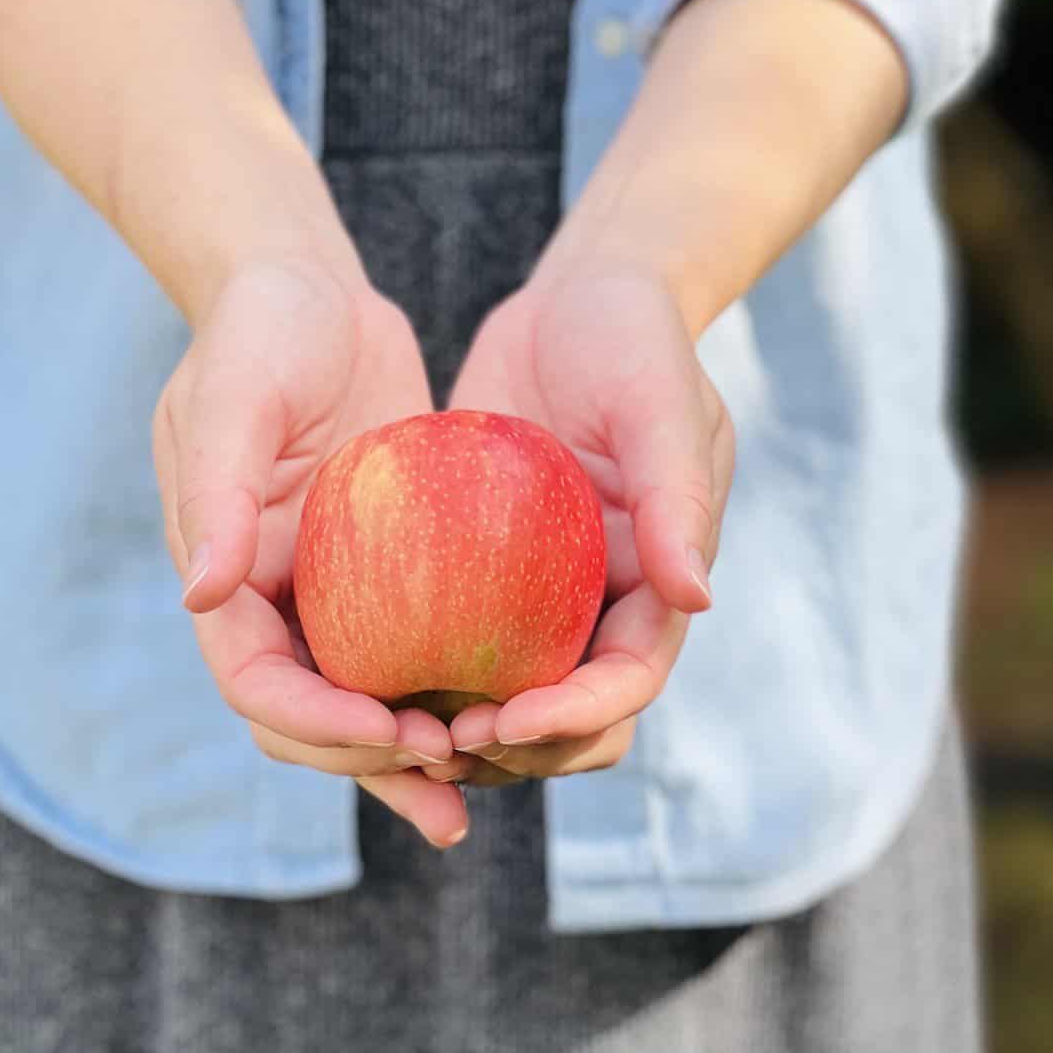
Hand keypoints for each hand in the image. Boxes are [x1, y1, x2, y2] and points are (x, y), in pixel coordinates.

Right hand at [152, 256, 469, 847]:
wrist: (307, 285)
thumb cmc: (261, 328)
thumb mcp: (235, 397)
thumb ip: (216, 493)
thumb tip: (201, 596)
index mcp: (224, 578)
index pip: (255, 683)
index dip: (312, 721)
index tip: (386, 728)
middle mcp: (272, 604)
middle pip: (308, 721)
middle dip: (369, 764)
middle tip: (447, 778)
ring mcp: (328, 598)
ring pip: (362, 709)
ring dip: (408, 764)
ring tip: (467, 803)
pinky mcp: (383, 580)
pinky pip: (413, 660)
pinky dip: (448, 701)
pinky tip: (508, 728)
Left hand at [442, 263, 733, 781]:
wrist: (582, 299)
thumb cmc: (635, 341)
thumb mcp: (661, 405)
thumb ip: (679, 497)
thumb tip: (697, 597)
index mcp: (659, 589)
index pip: (624, 684)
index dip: (573, 719)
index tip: (505, 723)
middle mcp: (604, 610)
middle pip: (567, 725)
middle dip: (512, 753)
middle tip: (437, 745)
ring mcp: (546, 601)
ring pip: (506, 704)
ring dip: (460, 735)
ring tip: (393, 734)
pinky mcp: (488, 578)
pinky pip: (452, 646)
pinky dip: (415, 674)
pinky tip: (355, 679)